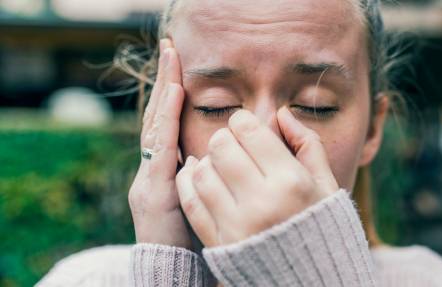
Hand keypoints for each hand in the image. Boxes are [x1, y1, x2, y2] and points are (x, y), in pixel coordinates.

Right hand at [128, 39, 192, 247]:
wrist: (170, 273)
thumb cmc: (191, 242)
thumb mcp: (198, 201)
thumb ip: (201, 177)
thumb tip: (211, 155)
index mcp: (164, 172)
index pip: (166, 125)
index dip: (171, 96)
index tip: (179, 68)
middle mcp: (151, 170)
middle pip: (156, 117)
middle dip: (164, 82)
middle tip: (171, 48)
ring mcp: (148, 178)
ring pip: (155, 125)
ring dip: (164, 91)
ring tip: (173, 61)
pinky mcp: (152, 190)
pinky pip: (161, 147)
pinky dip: (166, 118)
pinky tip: (174, 94)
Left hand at [175, 107, 339, 245]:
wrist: (311, 279)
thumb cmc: (322, 225)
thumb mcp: (327, 184)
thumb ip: (308, 144)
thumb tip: (281, 114)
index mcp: (291, 182)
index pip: (249, 131)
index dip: (243, 121)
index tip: (247, 127)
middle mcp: (262, 202)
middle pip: (221, 146)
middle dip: (225, 139)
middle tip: (232, 145)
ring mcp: (237, 225)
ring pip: (202, 172)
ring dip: (207, 161)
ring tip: (221, 165)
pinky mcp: (219, 243)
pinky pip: (191, 201)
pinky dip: (190, 183)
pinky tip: (201, 177)